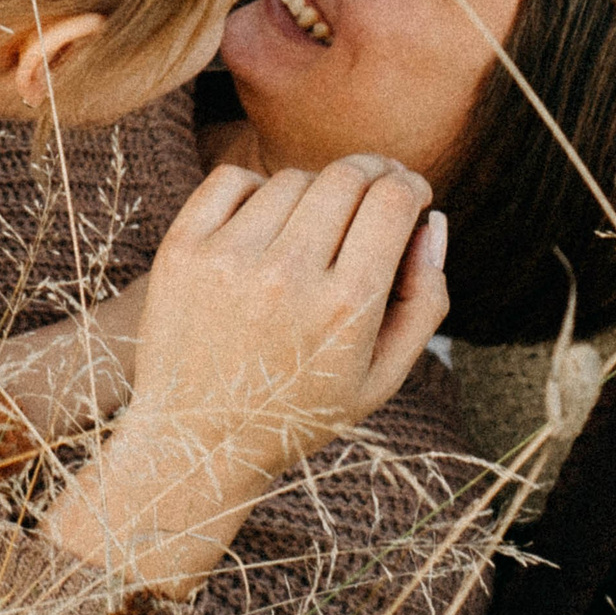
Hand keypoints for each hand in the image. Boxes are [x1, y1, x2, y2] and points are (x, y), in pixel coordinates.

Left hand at [127, 156, 445, 479]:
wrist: (195, 440)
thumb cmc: (299, 409)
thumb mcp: (381, 378)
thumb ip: (424, 301)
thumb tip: (433, 223)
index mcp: (345, 308)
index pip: (393, 201)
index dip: (412, 186)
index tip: (411, 194)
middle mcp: (286, 275)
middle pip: (347, 177)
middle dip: (374, 174)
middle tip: (375, 189)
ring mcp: (228, 258)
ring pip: (292, 178)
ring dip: (314, 190)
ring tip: (315, 225)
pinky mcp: (182, 250)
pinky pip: (232, 179)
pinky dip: (256, 188)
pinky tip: (264, 221)